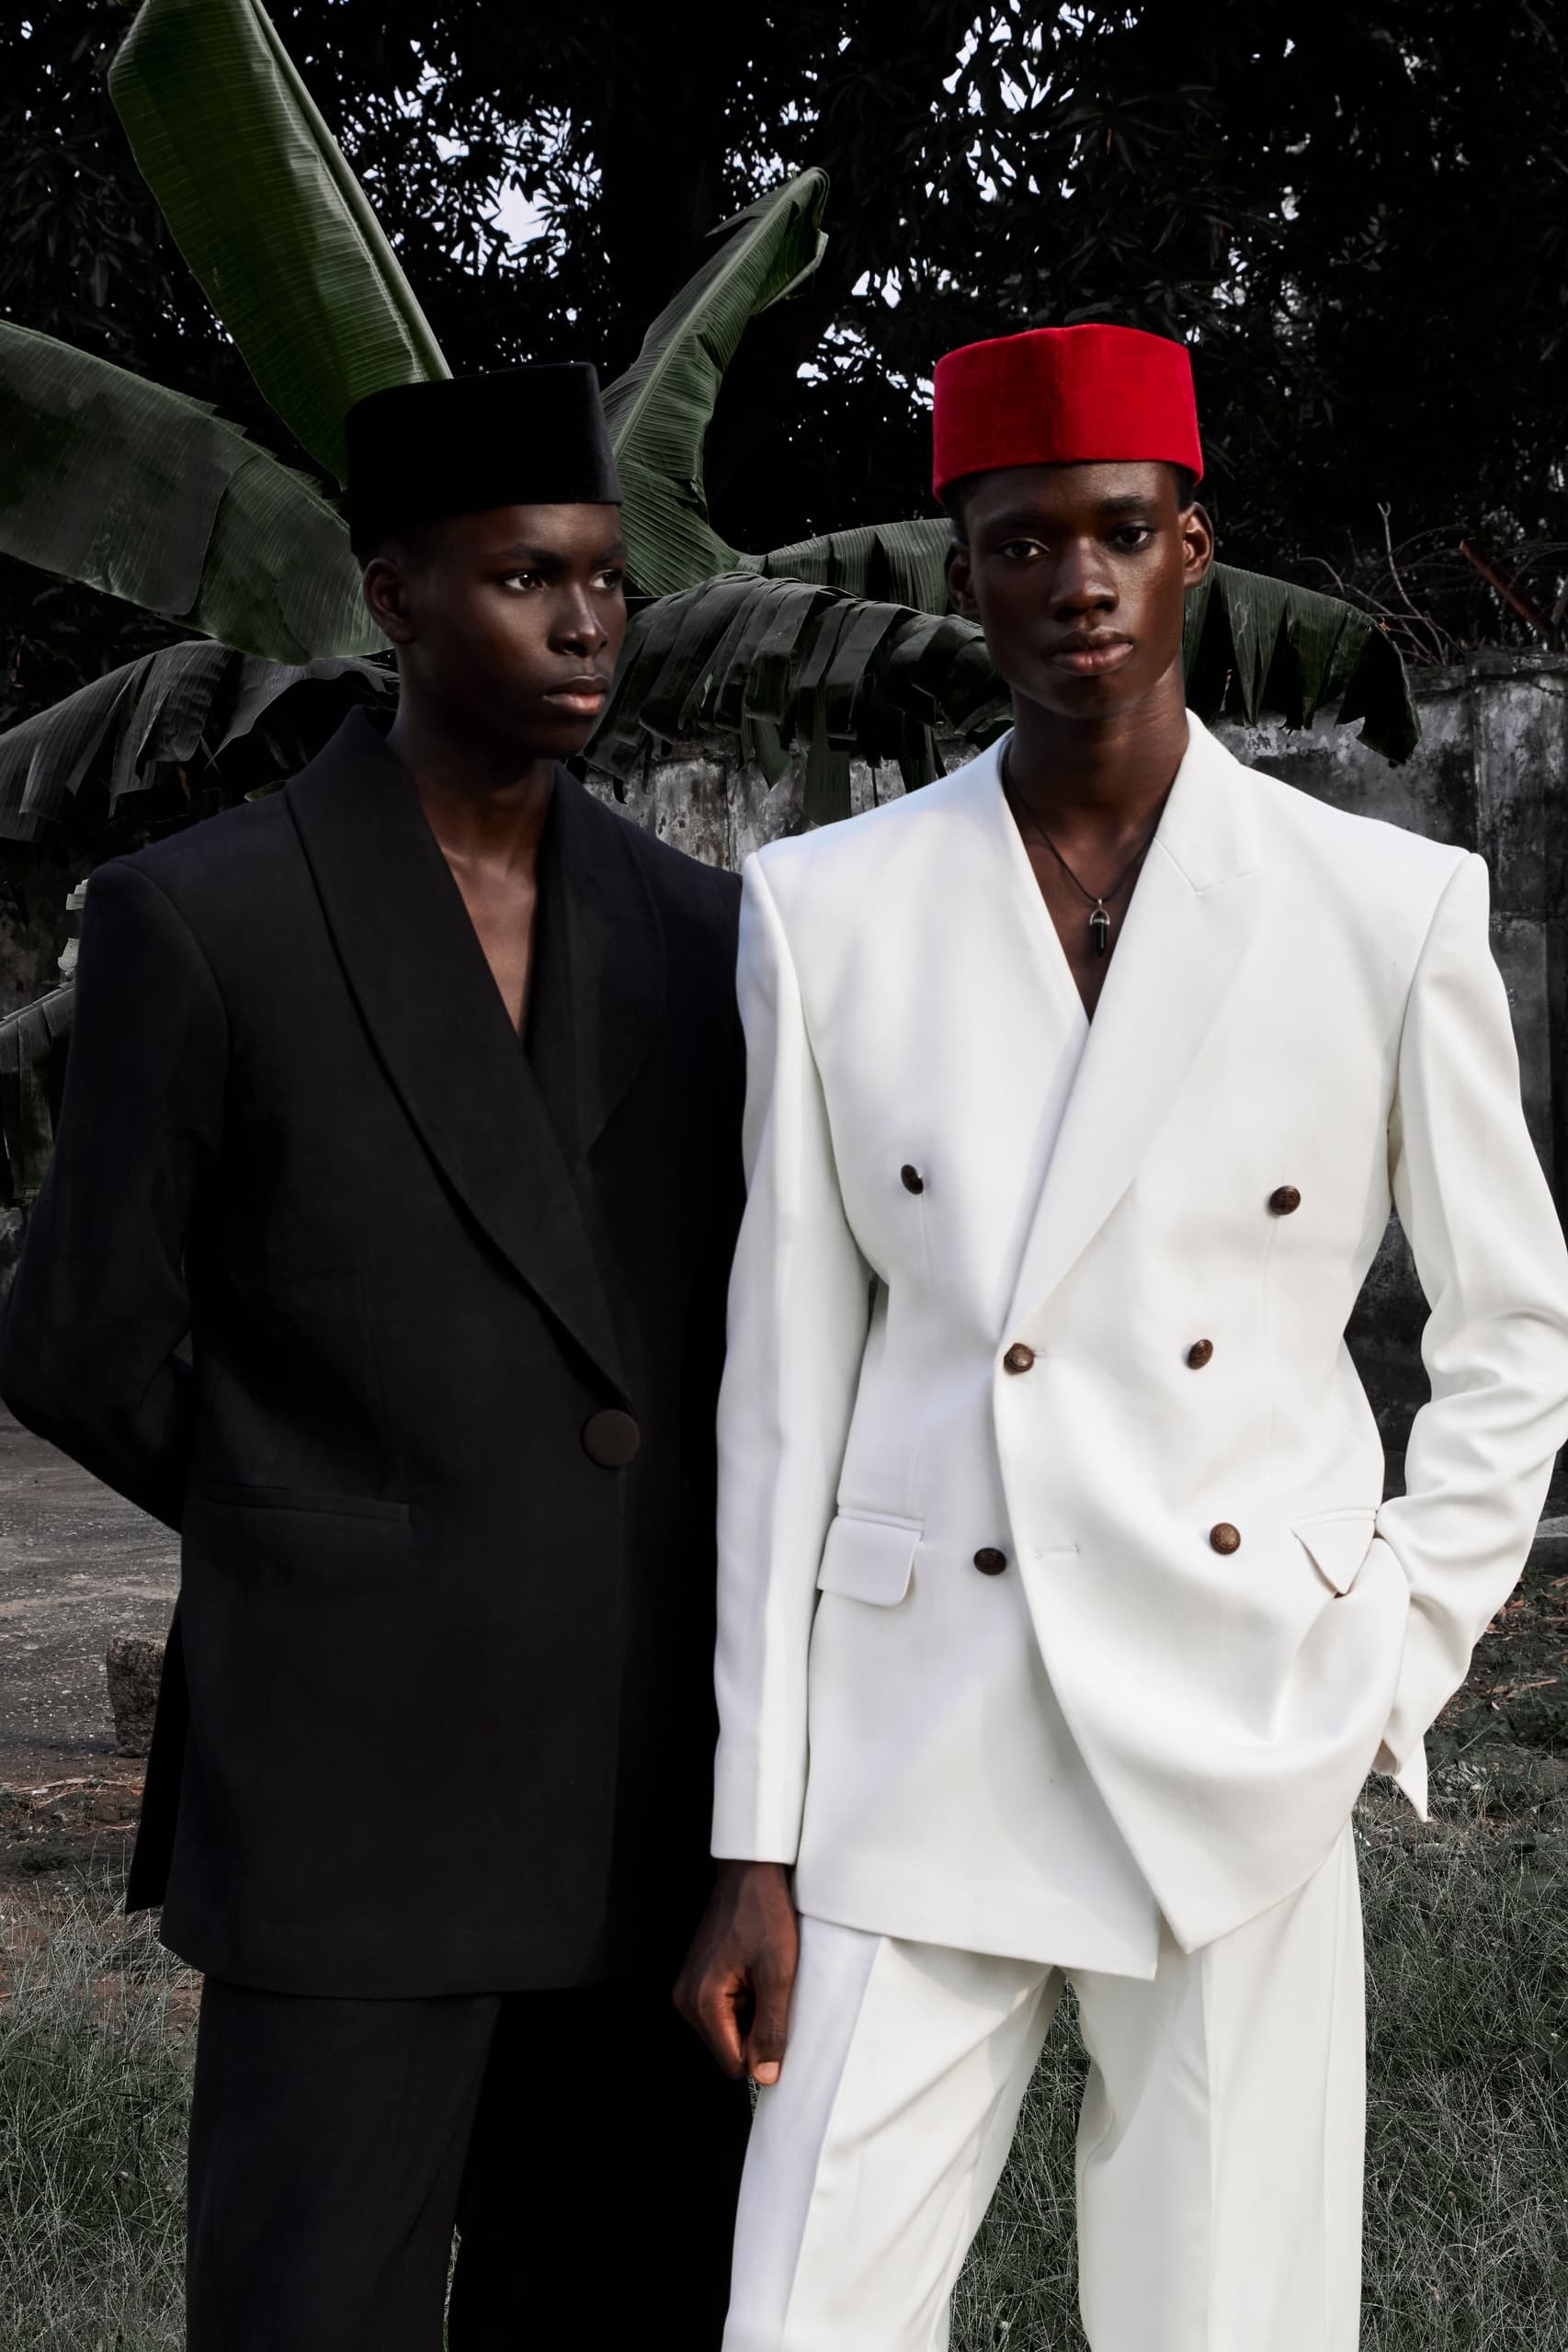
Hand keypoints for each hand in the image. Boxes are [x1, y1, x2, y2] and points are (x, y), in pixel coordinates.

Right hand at [674, 1859, 798, 2084]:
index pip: (733, 2062)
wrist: (750, 1872)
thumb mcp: (778, 1974)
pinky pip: (724, 2010)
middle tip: (773, 1991)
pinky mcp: (697, 1979)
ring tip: (765, 1978)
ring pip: (728, 2030)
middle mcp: (686, 1999)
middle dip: (756, 2030)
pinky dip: (745, 2000)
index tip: (780, 2024)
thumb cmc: (764, 1914)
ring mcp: (689, 1988)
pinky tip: (756, 1973)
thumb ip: (771, 2028)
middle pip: (729, 2048)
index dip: (762, 2053)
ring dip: (753, 2013)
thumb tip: (765, 2076)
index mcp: (702, 2002)